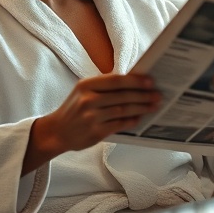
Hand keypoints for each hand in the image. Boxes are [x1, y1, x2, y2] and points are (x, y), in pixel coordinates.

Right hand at [23, 73, 160, 173]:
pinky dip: (131, 121)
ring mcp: (91, 116)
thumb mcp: (83, 92)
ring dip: (141, 108)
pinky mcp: (95, 132)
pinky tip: (139, 118)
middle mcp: (88, 99)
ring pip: (123, 110)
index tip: (150, 81)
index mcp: (85, 85)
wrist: (56, 132)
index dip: (135, 81)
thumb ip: (103, 87)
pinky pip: (119, 124)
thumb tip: (133, 82)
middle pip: (122, 95)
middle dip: (143, 95)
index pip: (115, 80)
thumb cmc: (73, 110)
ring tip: (153, 105)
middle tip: (157, 95)